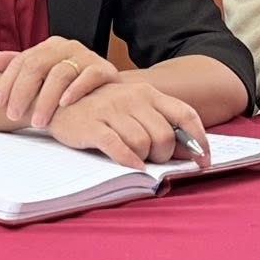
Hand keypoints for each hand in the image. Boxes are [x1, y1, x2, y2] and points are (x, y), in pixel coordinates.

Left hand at [0, 37, 119, 128]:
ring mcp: (86, 56)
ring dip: (46, 99)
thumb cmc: (72, 82)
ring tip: (38, 121)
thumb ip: (21, 66)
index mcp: (48, 46)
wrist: (109, 86)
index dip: (7, 83)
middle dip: (22, 93)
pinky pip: (89, 76)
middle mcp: (66, 47)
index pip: (21, 62)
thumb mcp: (45, 74)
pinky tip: (64, 103)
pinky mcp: (105, 69)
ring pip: (60, 73)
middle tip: (14, 115)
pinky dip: (76, 89)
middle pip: (37, 65)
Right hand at [46, 80, 207, 169]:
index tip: (203, 161)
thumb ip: (158, 123)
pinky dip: (128, 161)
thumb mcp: (131, 108)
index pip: (185, 114)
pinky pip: (119, 147)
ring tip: (134, 159)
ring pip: (143, 143)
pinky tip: (131, 166)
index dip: (199, 140)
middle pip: (165, 135)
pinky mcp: (92, 125)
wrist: (55, 103)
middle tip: (153, 161)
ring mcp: (111, 110)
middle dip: (164, 156)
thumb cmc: (100, 111)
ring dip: (143, 159)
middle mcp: (132, 98)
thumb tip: (187, 151)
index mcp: (147, 93)